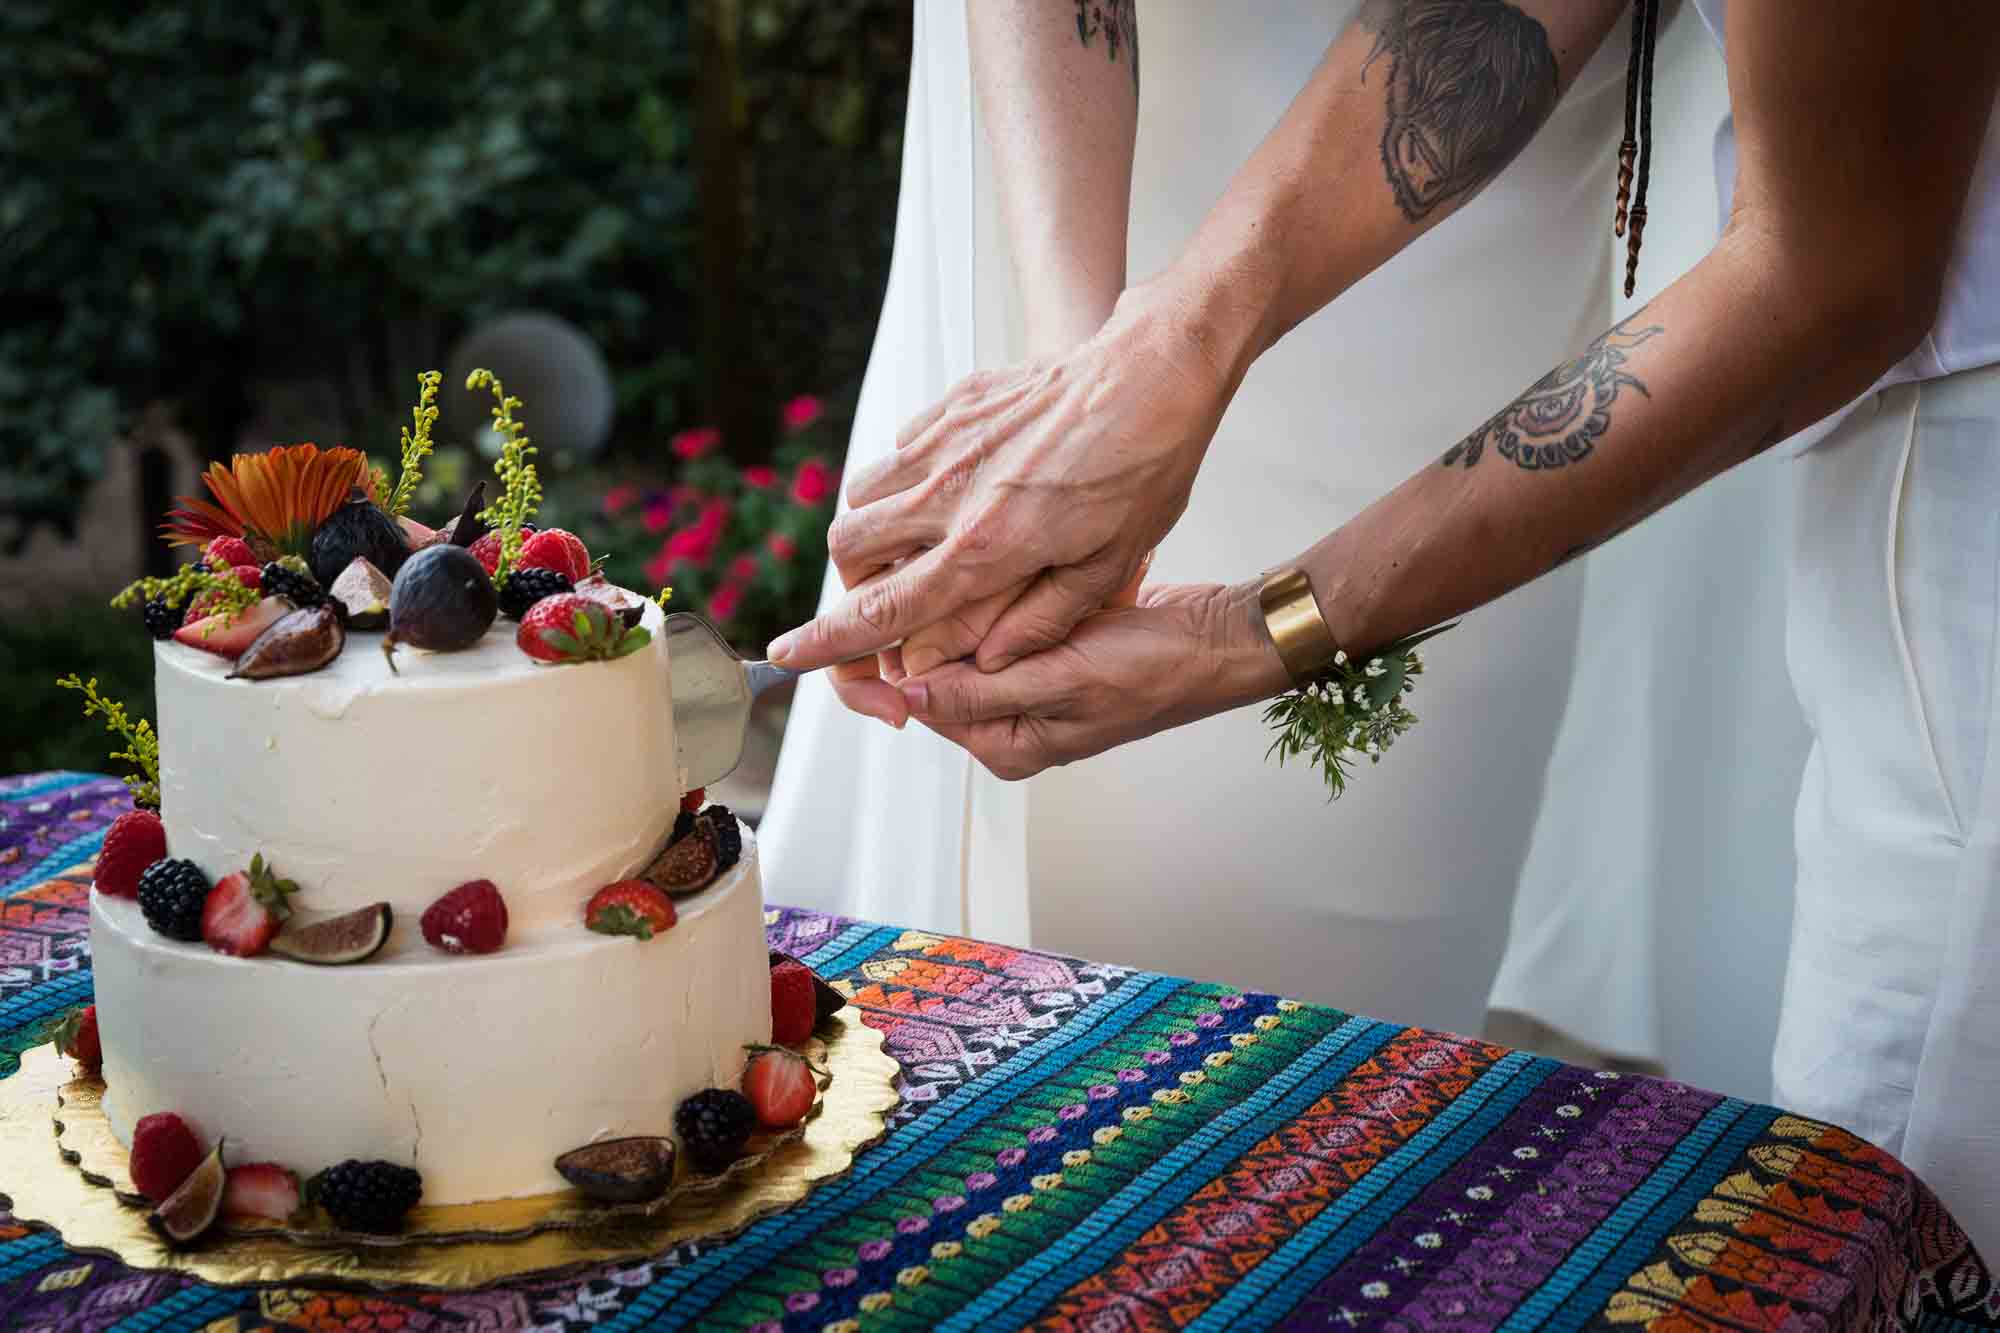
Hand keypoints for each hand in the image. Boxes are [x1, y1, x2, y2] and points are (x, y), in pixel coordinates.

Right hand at [766, 279, 1237, 673]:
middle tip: (886, 597)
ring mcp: (948, 440)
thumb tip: (978, 662)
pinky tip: (953, 486)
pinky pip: (901, 447)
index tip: (787, 655)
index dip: (828, 642)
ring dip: (874, 529)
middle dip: (852, 584)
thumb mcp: (1110, 566)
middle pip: (850, 550)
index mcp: (987, 546)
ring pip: (863, 493)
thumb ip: (1037, 620)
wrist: (1157, 368)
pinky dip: (907, 478)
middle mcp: (950, 492)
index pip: (885, 609)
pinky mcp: (958, 402)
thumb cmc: (1146, 470)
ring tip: (915, 545)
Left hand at [825, 551, 1155, 728]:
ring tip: (993, 564)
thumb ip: (978, 693)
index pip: (909, 702)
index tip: (858, 616)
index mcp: (1002, 741)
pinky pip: (1001, 615)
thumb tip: (904, 696)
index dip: (874, 660)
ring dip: (970, 595)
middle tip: (942, 565)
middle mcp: (1006, 718)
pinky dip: (1006, 590)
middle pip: (929, 661)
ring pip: (961, 631)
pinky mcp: (1044, 647)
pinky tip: (1026, 567)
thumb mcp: (1059, 681)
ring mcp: (1025, 681)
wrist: (1216, 641)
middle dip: (929, 614)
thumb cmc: (1153, 669)